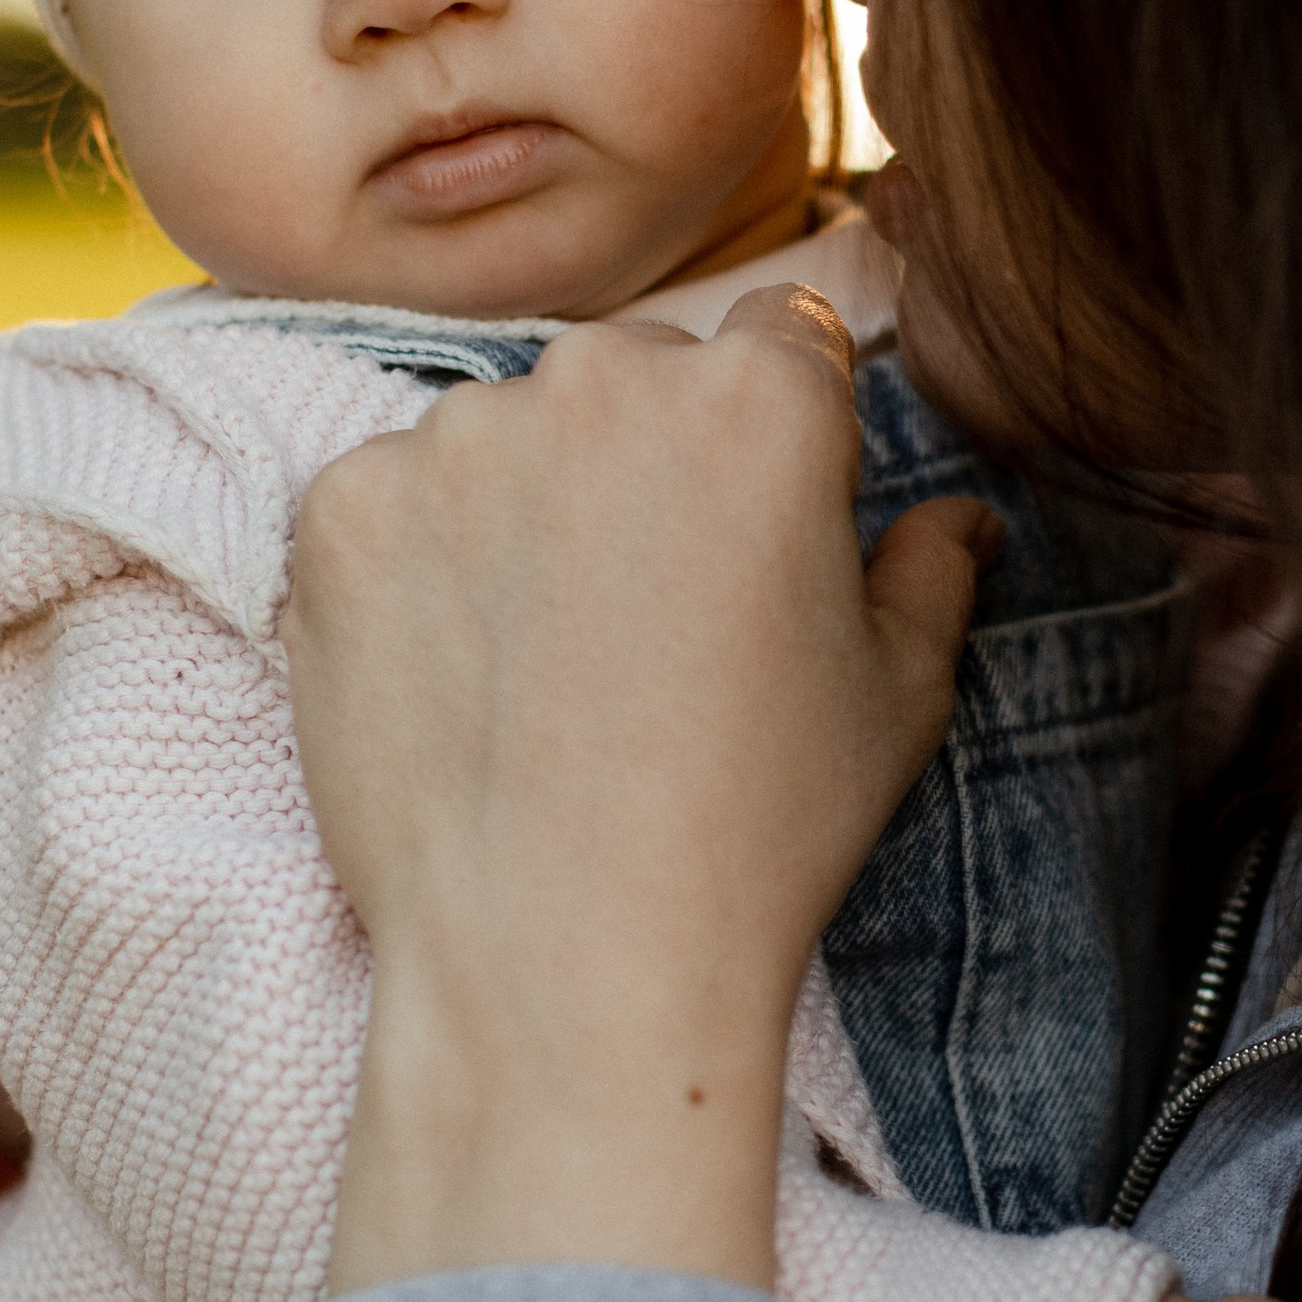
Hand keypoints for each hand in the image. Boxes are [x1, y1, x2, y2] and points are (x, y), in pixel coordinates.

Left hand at [284, 286, 998, 1294]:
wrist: (564, 962)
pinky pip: (391, 501)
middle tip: (650, 612)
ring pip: (505, 435)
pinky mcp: (341, 511)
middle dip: (648, 459)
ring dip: (526, 507)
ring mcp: (456, 440)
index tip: (759, 526)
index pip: (778, 338)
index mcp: (760, 399)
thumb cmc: (756, 833)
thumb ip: (929, 570)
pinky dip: (418, 567)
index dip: (781, 431)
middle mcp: (603, 381)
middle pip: (634, 374)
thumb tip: (960, 517)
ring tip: (548, 665)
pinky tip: (461, 679)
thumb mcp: (897, 698)